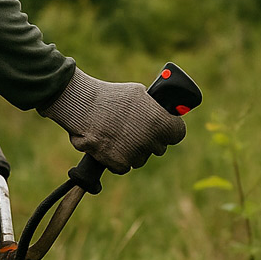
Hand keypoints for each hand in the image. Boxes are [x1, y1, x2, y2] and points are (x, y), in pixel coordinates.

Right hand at [40, 69, 186, 173]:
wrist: (82, 107)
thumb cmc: (110, 97)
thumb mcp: (139, 93)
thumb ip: (155, 107)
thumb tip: (164, 112)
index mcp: (160, 121)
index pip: (178, 134)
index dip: (170, 131)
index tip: (163, 129)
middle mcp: (150, 140)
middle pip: (159, 148)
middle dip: (150, 140)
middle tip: (135, 129)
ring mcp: (135, 154)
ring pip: (141, 158)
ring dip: (133, 150)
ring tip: (118, 134)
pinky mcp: (120, 164)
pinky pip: (125, 166)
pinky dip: (118, 159)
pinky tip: (110, 144)